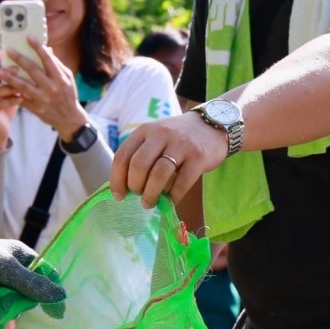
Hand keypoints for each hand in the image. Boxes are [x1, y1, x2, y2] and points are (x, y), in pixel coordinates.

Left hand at [0, 41, 86, 141]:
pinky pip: (21, 99)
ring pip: (23, 86)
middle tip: (9, 50)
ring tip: (0, 70)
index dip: (38, 47)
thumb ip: (57, 64)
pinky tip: (3, 85)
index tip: (28, 38)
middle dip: (20, 59)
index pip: (48, 59)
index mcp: (60, 78)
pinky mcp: (36, 108)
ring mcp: (43, 99)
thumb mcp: (67, 78)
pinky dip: (12, 92)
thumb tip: (47, 49)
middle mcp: (51, 88)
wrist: (69, 118)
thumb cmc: (68, 94)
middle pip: (33, 70)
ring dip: (10, 77)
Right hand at [0, 52, 20, 147]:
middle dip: (1, 71)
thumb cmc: (8, 104)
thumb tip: (33, 58)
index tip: (2, 50)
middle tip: (15, 68)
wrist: (0, 129)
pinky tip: (21, 98)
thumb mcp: (12, 88)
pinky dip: (11, 100)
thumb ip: (18, 75)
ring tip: (20, 86)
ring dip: (8, 86)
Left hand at [0, 221, 66, 305]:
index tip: (55, 314)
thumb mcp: (8, 270)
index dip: (52, 293)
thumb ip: (33, 284)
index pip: (46, 276)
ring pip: (10, 309)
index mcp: (22, 258)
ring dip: (0, 309)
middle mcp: (12, 273)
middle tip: (8, 299)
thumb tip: (62, 296)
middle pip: (28, 297)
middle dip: (19, 303)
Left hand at [108, 113, 228, 207]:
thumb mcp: (156, 137)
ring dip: (151, 194)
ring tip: (150, 203)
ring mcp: (181, 145)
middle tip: (138, 197)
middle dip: (134, 187)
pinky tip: (170, 201)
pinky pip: (181, 183)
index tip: (119, 196)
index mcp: (145, 130)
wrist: (212, 125)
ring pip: (159, 174)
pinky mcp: (198, 157)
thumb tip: (124, 188)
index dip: (117, 179)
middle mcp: (161, 134)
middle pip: (138, 165)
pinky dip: (173, 197)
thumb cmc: (178, 138)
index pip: (123, 156)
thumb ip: (140, 156)